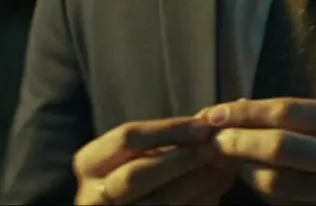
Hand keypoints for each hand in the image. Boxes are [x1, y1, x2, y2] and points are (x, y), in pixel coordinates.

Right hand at [73, 116, 238, 204]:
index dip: (168, 130)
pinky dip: (203, 198)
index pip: (127, 138)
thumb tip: (207, 118)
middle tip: (216, 147)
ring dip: (199, 181)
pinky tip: (220, 184)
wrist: (123, 203)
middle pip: (138, 173)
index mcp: (89, 163)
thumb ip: (164, 138)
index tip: (203, 126)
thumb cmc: (130, 172)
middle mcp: (94, 194)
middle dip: (182, 158)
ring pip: (161, 201)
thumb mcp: (134, 153)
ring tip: (226, 164)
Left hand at [203, 98, 315, 204]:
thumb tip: (239, 108)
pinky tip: (253, 178)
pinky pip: (286, 204)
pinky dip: (262, 191)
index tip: (216, 113)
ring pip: (278, 183)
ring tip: (232, 160)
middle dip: (239, 142)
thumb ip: (301, 114)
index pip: (288, 111)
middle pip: (280, 147)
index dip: (247, 112)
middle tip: (215, 139)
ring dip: (245, 171)